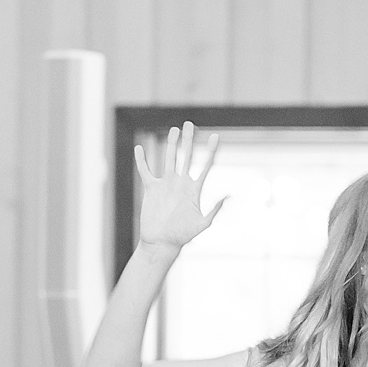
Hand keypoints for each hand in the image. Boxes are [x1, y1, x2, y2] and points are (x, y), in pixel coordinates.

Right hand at [134, 121, 225, 249]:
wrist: (162, 242)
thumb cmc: (183, 236)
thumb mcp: (203, 223)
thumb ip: (215, 208)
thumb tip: (228, 195)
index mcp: (194, 190)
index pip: (206, 166)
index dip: (211, 151)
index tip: (215, 136)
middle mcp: (181, 183)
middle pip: (186, 156)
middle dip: (189, 140)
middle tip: (190, 124)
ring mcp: (166, 184)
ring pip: (168, 158)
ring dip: (171, 144)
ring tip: (174, 130)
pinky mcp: (151, 188)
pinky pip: (145, 171)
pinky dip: (141, 160)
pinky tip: (139, 148)